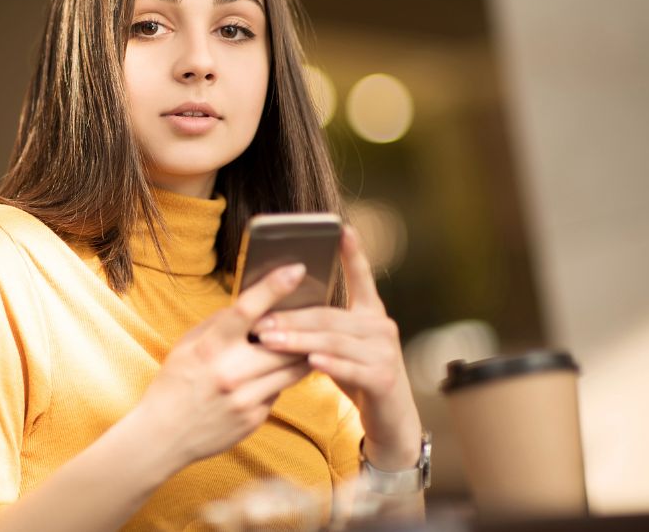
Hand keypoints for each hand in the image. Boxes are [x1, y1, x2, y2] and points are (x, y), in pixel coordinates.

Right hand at [135, 264, 313, 468]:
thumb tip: (252, 304)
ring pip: (292, 369)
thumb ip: (219, 324)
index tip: (297, 269)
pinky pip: (280, 391)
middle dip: (301, 328)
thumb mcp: (187, 345)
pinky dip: (281, 379)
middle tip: (316, 313)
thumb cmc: (175, 382)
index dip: (274, 287)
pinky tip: (274, 374)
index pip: (248, 309)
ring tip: (307, 341)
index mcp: (210, 347)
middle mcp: (231, 372)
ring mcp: (246, 398)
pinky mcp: (255, 418)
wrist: (163, 435)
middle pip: (285, 342)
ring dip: (302, 353)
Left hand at [250, 227, 422, 470]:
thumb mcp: (338, 346)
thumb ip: (320, 326)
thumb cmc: (355, 375)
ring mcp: (386, 352)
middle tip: (259, 321)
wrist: (389, 421)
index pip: (361, 277)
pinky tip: (309, 362)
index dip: (352, 253)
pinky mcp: (385, 378)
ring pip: (334, 341)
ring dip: (298, 341)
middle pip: (330, 316)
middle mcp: (382, 327)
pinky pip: (351, 368)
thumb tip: (273, 309)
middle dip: (292, 317)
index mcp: (371, 313)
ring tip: (269, 340)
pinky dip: (329, 365)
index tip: (342, 228)